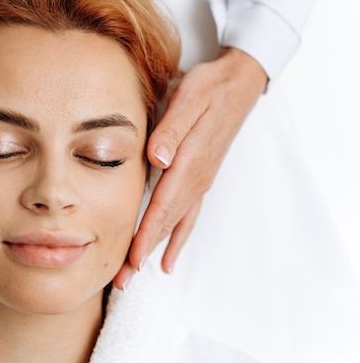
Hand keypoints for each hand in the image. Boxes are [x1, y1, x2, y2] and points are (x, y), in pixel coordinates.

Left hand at [113, 47, 266, 288]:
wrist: (238, 83)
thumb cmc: (210, 87)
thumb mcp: (190, 97)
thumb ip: (173, 129)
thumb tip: (159, 159)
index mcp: (190, 159)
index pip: (164, 204)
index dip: (148, 233)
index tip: (133, 258)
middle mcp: (196, 177)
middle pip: (168, 222)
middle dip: (145, 251)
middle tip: (123, 279)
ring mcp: (200, 180)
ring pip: (177, 222)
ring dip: (157, 249)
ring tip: (137, 273)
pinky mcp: (201, 177)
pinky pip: (188, 215)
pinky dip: (177, 237)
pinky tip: (168, 256)